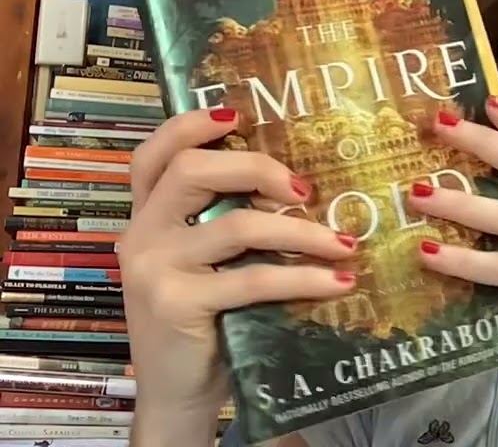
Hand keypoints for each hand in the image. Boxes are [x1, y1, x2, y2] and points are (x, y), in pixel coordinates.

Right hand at [119, 108, 357, 438]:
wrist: (179, 393)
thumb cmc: (208, 319)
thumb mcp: (210, 262)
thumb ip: (230, 221)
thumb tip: (303, 185)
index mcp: (147, 216)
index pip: (153, 154)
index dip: (190, 126)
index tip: (237, 115)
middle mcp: (143, 234)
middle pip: (192, 170)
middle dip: (257, 168)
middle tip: (306, 189)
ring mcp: (155, 269)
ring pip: (237, 225)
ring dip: (302, 232)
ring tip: (344, 243)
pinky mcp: (178, 304)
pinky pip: (254, 278)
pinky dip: (304, 277)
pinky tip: (339, 282)